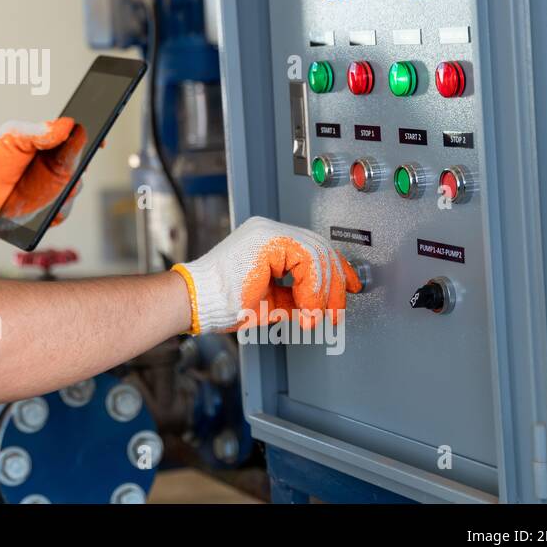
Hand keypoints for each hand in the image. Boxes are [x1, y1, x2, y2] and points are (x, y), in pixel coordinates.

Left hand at [0, 118, 85, 230]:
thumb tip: (67, 125)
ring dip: (73, 187)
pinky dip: (60, 208)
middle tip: (81, 164)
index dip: (90, 138)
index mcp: (49, 145)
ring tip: (66, 187)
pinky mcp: (48, 211)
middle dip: (83, 164)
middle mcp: (54, 167)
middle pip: (81, 163)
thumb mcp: (12, 137)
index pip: (76, 138)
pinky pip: (63, 210)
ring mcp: (52, 189)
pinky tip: (52, 206)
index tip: (100, 139)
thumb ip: (39, 131)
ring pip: (76, 187)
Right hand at [171, 216, 361, 333]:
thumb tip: (323, 306)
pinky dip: (313, 289)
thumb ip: (297, 298)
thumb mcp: (272, 302)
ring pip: (318, 254)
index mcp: (268, 241)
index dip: (337, 271)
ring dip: (324, 292)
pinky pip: (307, 260)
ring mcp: (268, 232)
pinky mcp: (267, 240)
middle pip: (321, 249)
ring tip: (315, 316)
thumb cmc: (223, 302)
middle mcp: (269, 231)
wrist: (196, 301)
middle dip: (335, 286)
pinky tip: (306, 307)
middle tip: (336, 313)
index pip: (314, 249)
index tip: (350, 289)